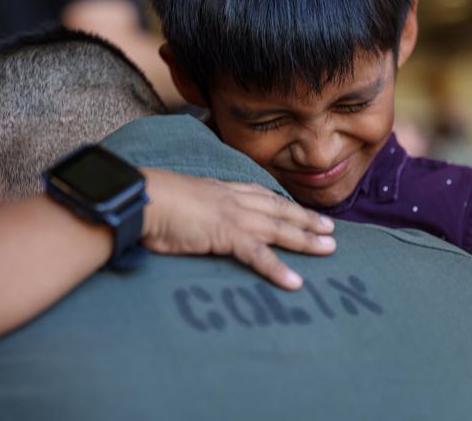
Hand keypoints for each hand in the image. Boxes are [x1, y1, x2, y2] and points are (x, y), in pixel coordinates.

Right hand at [141, 169, 335, 290]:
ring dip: (305, 239)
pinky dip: (278, 269)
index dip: (283, 203)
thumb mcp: (179, 202)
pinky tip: (294, 282)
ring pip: (278, 228)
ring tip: (329, 249)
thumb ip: (193, 211)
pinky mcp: (225, 234)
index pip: (260, 195)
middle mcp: (232, 199)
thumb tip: (190, 220)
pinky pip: (258, 254)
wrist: (141, 198)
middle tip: (330, 228)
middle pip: (278, 209)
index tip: (300, 208)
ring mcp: (232, 216)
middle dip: (306, 218)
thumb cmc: (150, 202)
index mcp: (220, 189)